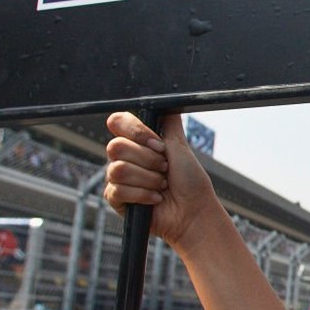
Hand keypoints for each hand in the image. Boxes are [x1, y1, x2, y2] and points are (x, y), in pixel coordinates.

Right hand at [104, 111, 219, 249]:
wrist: (193, 211)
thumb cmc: (190, 180)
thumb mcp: (180, 145)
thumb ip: (168, 122)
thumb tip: (167, 98)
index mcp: (136, 142)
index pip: (117, 122)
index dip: (137, 133)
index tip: (160, 146)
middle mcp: (124, 158)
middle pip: (116, 147)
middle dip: (148, 160)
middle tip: (165, 169)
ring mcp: (118, 179)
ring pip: (119, 170)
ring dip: (148, 179)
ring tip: (161, 186)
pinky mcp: (116, 200)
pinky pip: (118, 191)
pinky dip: (144, 195)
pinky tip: (155, 199)